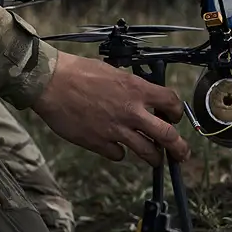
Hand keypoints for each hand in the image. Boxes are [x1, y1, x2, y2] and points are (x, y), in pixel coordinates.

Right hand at [31, 53, 189, 165]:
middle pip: (168, 136)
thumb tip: (142, 99)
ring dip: (154, 158)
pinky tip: (114, 146)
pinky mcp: (99, 143)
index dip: (176, 113)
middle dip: (179, 148)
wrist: (50, 82)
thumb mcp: (112, 72)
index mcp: (136, 89)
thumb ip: (130, 88)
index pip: (171, 103)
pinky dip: (119, 153)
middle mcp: (131, 111)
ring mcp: (116, 130)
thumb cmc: (78, 72)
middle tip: (181, 154)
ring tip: (155, 159)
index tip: (173, 118)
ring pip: (148, 152)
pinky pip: (118, 155)